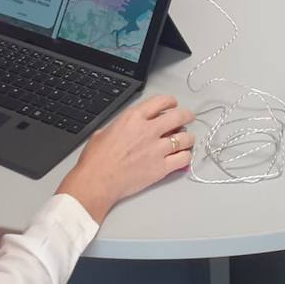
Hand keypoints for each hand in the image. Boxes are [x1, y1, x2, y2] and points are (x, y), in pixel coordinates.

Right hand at [56, 95, 194, 224]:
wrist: (96, 181)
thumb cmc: (96, 159)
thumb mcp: (105, 131)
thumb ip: (122, 125)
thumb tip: (129, 127)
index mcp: (133, 118)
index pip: (161, 101)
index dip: (171, 102)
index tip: (174, 105)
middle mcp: (149, 130)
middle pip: (179, 116)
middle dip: (186, 116)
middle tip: (188, 118)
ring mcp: (157, 149)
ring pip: (185, 138)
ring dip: (188, 138)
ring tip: (187, 140)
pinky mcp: (161, 168)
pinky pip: (183, 159)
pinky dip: (186, 156)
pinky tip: (183, 156)